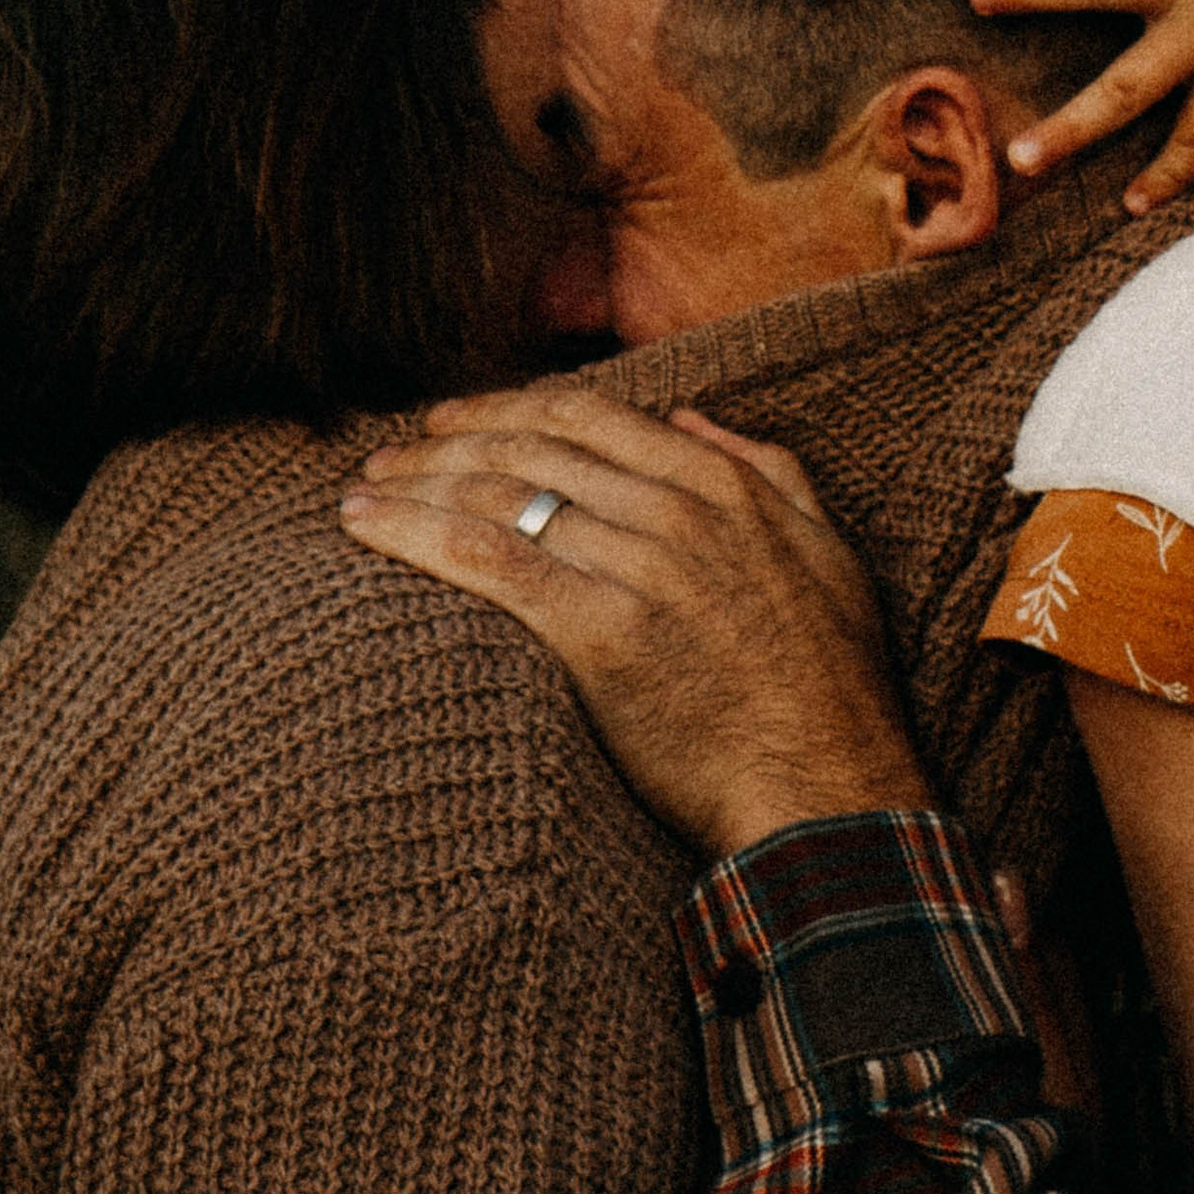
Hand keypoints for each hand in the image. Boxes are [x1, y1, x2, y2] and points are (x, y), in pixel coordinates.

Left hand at [340, 382, 933, 854]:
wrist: (827, 785)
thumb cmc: (831, 684)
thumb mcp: (827, 551)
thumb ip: (768, 469)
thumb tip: (693, 419)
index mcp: (721, 482)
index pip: (586, 414)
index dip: (507, 408)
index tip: (453, 418)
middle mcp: (674, 509)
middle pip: (529, 448)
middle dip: (446, 440)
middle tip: (388, 451)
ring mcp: (636, 566)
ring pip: (499, 496)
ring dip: (416, 482)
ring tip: (361, 489)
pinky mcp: (598, 632)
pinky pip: (489, 561)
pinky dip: (415, 532)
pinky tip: (366, 526)